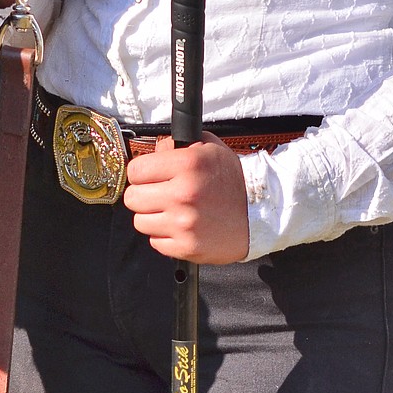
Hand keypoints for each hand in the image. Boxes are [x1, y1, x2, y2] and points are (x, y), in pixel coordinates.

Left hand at [123, 135, 249, 264]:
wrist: (259, 214)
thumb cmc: (233, 182)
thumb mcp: (210, 149)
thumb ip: (177, 145)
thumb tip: (152, 151)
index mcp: (187, 164)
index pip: (135, 170)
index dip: (141, 173)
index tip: (149, 177)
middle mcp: (183, 193)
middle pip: (132, 198)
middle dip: (143, 195)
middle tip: (159, 195)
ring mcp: (184, 223)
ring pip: (140, 222)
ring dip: (152, 217)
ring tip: (172, 212)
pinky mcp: (187, 246)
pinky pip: (155, 242)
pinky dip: (165, 236)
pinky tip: (181, 227)